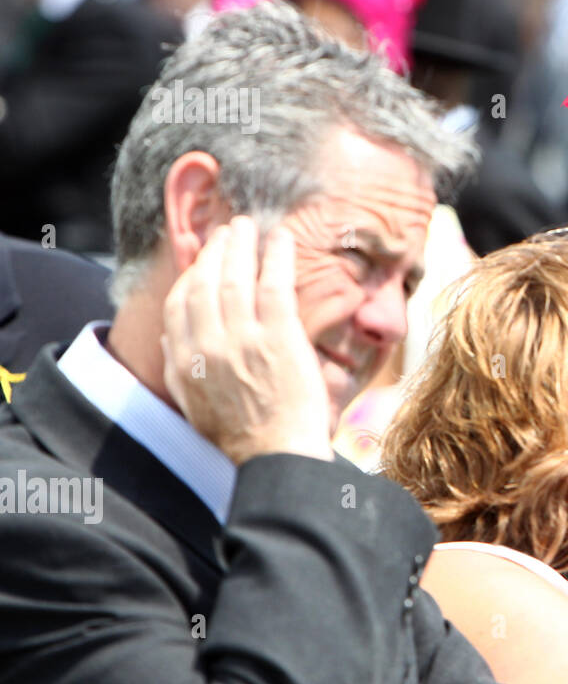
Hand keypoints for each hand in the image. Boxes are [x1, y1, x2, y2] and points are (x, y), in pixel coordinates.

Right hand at [161, 216, 331, 466]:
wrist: (275, 456)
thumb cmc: (240, 434)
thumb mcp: (193, 402)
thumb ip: (180, 366)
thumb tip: (172, 337)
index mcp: (184, 361)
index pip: (179, 302)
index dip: (191, 273)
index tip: (203, 257)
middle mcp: (207, 346)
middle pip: (205, 283)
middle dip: (215, 250)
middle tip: (227, 230)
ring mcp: (243, 340)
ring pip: (237, 279)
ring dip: (241, 245)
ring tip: (247, 227)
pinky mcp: (279, 339)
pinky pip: (274, 286)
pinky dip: (275, 257)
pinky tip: (280, 238)